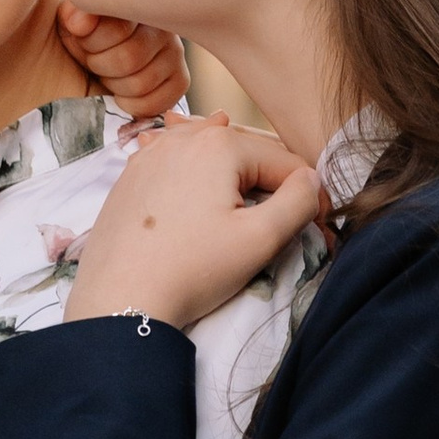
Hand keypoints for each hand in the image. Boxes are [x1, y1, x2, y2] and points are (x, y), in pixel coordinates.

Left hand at [59, 3, 188, 125]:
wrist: (98, 53)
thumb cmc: (85, 34)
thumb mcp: (73, 20)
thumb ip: (75, 14)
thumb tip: (79, 23)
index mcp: (136, 0)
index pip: (116, 28)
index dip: (91, 42)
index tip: (82, 37)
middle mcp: (163, 23)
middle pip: (129, 59)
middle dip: (101, 65)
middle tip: (96, 59)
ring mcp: (175, 51)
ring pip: (140, 84)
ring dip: (115, 86)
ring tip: (110, 73)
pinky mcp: (180, 79)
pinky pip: (155, 103)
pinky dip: (132, 105)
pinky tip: (124, 92)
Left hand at [67, 119, 322, 330]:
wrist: (120, 300)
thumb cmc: (193, 270)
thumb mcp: (261, 239)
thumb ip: (298, 202)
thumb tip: (311, 180)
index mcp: (220, 144)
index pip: (285, 162)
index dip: (309, 195)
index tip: (319, 227)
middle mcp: (183, 138)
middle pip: (247, 154)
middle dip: (270, 183)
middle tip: (284, 221)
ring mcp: (149, 155)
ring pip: (209, 154)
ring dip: (234, 174)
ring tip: (247, 197)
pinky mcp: (129, 179)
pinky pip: (175, 165)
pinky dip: (195, 174)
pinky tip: (197, 187)